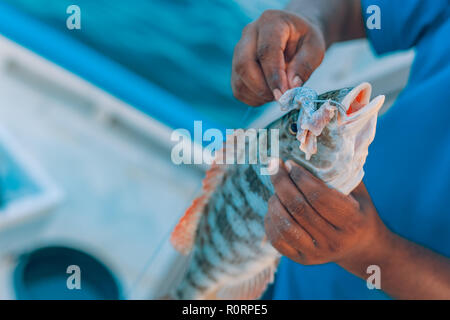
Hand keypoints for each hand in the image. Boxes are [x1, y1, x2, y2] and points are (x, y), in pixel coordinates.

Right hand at [231, 10, 325, 105]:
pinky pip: (239, 90)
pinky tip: (269, 93)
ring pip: (239, 81)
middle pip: (244, 65)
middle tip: (281, 97)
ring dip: (259, 95)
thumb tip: (291, 87)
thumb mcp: (315, 48)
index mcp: (270, 22)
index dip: (273, 76)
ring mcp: (238, 51)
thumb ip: (304, 66)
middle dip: (262, 88)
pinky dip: (254, 98)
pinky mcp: (236, 68)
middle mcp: (249, 34)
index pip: (266, 51)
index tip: (283, 95)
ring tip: (279, 93)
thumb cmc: (305, 40)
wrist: (294, 36)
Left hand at [265, 159, 390, 265]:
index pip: (319, 197)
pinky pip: (278, 239)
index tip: (290, 163)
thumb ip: (340, 174)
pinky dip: (270, 219)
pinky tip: (274, 206)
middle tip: (274, 166)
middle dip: (282, 183)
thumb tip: (313, 147)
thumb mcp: (358, 192)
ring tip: (275, 189)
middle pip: (299, 209)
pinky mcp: (302, 260)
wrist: (362, 248)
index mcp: (352, 222)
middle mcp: (335, 241)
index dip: (301, 177)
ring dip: (274, 201)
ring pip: (286, 225)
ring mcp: (317, 254)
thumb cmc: (358, 211)